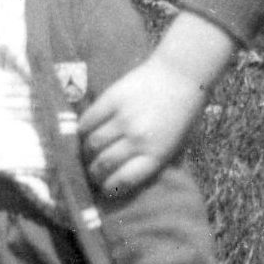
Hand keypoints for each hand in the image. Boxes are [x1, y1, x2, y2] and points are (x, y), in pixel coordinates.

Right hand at [80, 59, 206, 195]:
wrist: (181, 74)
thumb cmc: (182, 113)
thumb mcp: (176, 144)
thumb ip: (152, 160)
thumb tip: (125, 176)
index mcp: (156, 155)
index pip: (123, 180)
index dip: (108, 188)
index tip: (103, 189)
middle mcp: (138, 139)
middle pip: (103, 164)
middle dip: (93, 173)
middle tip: (91, 172)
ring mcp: (124, 118)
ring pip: (92, 144)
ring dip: (85, 152)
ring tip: (86, 153)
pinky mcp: (112, 99)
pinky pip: (88, 120)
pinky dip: (81, 130)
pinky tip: (82, 133)